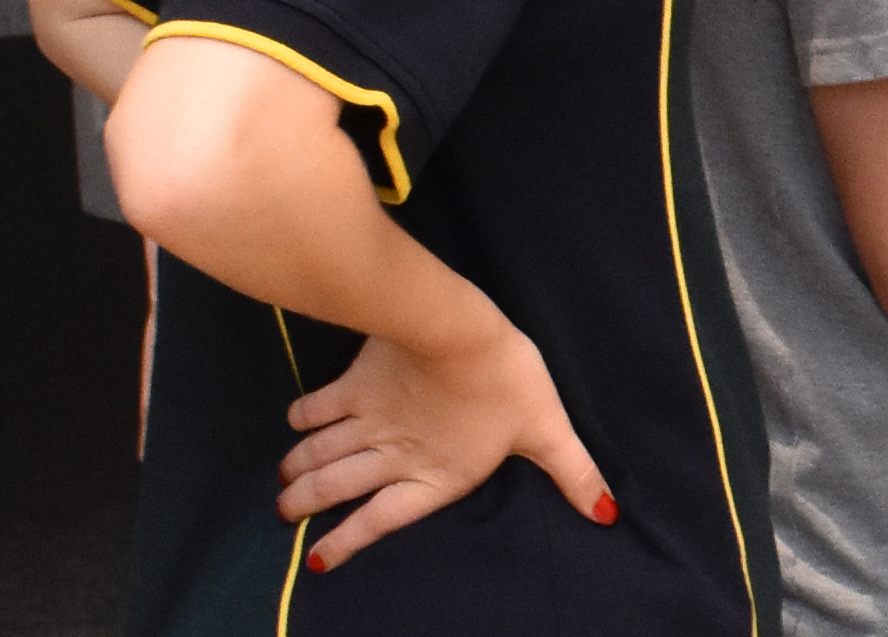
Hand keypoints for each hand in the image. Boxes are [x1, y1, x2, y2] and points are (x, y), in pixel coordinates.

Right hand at [275, 321, 611, 567]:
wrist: (458, 328)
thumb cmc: (506, 379)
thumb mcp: (547, 429)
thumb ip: (572, 472)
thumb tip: (606, 513)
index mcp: (434, 476)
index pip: (381, 520)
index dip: (348, 542)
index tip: (316, 559)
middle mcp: (393, 454)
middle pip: (337, 488)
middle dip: (304, 504)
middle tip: (282, 513)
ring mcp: (369, 419)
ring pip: (321, 453)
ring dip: (298, 468)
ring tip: (281, 483)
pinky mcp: (356, 382)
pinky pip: (319, 406)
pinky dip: (303, 417)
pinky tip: (295, 421)